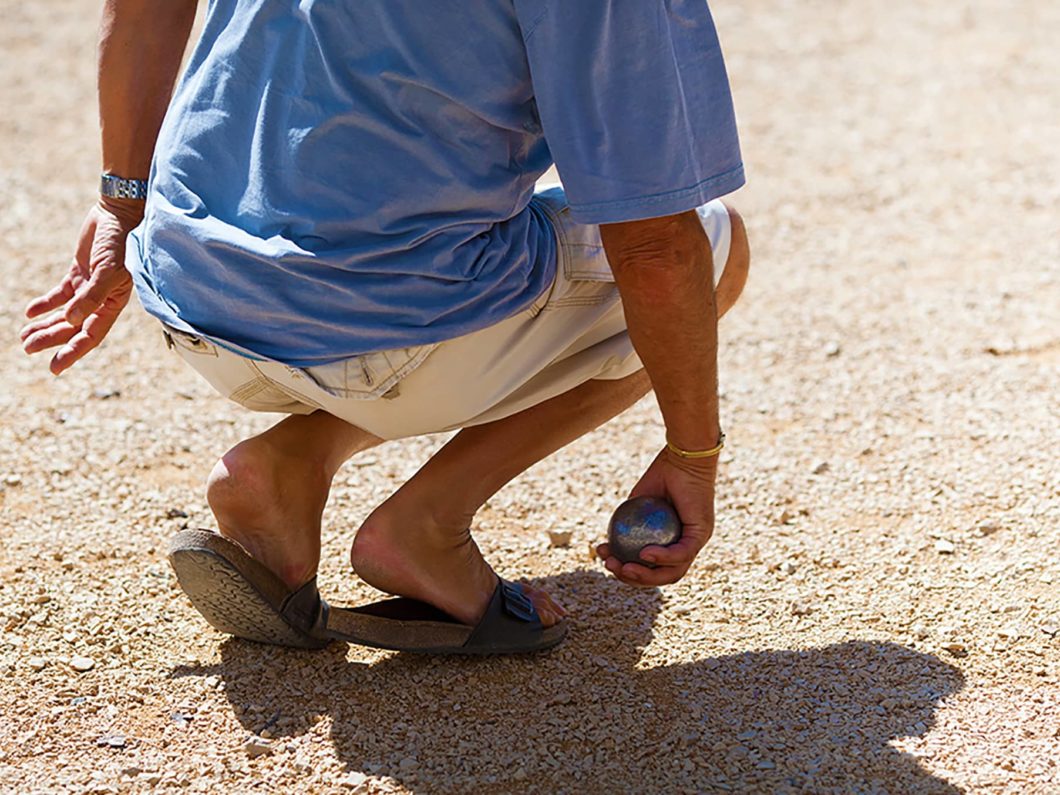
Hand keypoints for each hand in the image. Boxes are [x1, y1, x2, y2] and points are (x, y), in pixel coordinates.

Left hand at [20, 199, 139, 374]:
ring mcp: (89, 287)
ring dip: (45, 325)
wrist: (119, 214)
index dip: (73, 351)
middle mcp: (101, 300)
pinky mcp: (79, 273)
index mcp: (114, 304)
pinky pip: (59, 293)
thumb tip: (70, 320)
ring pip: (64, 313)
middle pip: (73, 327)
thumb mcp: (109, 270)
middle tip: (27, 348)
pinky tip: (30, 313)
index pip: (91, 335)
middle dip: (51, 339)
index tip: (54, 367)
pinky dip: (45, 304)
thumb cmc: (121, 243)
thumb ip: (91, 295)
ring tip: (24, 337)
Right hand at [597, 447, 716, 586]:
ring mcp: (696, 542)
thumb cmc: (662, 473)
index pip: (652, 568)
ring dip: (646, 575)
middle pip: (662, 576)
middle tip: (610, 567)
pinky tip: (643, 554)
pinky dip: (662, 557)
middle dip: (634, 579)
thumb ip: (629, 522)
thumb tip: (608, 543)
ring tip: (623, 567)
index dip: (628, 570)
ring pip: (673, 571)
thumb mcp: (638, 502)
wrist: (682, 456)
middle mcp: (687, 546)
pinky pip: (682, 552)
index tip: (606, 560)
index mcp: (673, 542)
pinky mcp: (701, 534)